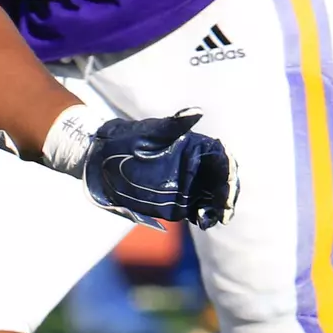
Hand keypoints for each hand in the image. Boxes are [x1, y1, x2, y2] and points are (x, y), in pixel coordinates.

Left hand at [82, 109, 237, 229]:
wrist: (104, 157)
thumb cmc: (130, 136)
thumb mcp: (152, 131)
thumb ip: (175, 124)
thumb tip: (196, 111)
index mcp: (196, 147)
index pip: (221, 158)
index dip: (229, 169)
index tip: (229, 179)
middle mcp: (197, 167)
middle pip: (222, 181)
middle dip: (228, 193)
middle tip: (226, 205)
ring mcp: (189, 185)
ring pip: (214, 198)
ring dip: (219, 208)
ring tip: (216, 217)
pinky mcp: (179, 202)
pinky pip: (198, 211)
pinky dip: (205, 217)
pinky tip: (203, 221)